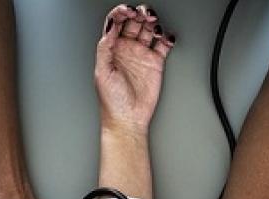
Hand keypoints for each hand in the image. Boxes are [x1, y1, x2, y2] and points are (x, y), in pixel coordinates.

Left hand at [95, 4, 175, 133]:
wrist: (128, 119)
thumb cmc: (112, 100)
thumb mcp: (102, 71)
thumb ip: (105, 47)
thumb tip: (110, 26)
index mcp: (111, 48)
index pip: (115, 22)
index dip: (121, 12)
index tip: (127, 10)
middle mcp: (126, 48)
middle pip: (133, 21)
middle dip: (139, 13)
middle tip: (143, 14)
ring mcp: (141, 54)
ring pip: (148, 29)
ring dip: (152, 21)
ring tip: (154, 23)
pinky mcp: (155, 63)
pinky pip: (163, 44)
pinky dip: (166, 37)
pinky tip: (166, 37)